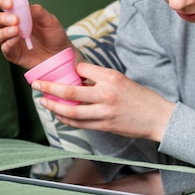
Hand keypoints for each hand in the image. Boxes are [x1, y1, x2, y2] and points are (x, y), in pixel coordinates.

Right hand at [0, 0, 72, 68]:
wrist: (61, 53)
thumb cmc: (54, 34)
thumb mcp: (50, 20)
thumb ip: (38, 11)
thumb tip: (25, 6)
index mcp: (18, 13)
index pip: (2, 3)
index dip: (2, 0)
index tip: (10, 4)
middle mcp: (10, 26)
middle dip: (0, 17)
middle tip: (15, 20)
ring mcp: (10, 40)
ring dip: (5, 31)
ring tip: (17, 30)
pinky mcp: (12, 53)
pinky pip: (5, 48)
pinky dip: (9, 43)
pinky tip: (17, 39)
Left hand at [32, 63, 175, 142]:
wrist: (158, 118)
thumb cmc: (140, 97)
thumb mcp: (122, 80)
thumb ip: (101, 79)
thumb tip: (79, 78)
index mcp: (112, 78)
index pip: (83, 69)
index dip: (73, 70)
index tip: (67, 71)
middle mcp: (107, 94)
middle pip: (70, 91)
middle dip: (49, 88)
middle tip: (36, 84)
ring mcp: (105, 112)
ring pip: (71, 111)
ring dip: (53, 106)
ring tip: (43, 100)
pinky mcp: (104, 126)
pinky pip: (79, 123)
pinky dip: (66, 119)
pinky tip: (58, 114)